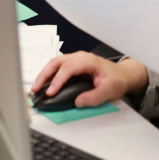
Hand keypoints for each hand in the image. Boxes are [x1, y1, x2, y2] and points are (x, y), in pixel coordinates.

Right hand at [31, 52, 147, 109]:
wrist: (122, 74)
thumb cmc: (116, 80)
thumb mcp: (109, 91)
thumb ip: (94, 97)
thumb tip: (77, 102)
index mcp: (88, 61)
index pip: (68, 68)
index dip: (57, 80)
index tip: (50, 92)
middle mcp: (79, 57)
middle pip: (57, 62)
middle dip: (44, 75)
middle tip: (35, 89)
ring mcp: (75, 59)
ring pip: (55, 63)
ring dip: (44, 74)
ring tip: (36, 87)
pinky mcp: (73, 64)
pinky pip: (58, 66)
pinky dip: (49, 74)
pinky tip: (45, 84)